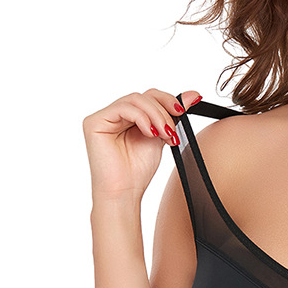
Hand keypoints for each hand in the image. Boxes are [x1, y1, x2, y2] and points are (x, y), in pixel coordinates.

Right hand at [82, 88, 201, 201]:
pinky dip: (141, 118)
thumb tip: (193, 95)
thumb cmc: (138, 170)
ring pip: (135, 100)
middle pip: (143, 96)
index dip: (168, 101)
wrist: (124, 192)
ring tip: (164, 134)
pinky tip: (149, 133)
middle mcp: (115, 114)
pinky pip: (122, 108)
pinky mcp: (94, 122)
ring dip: (156, 115)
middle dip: (163, 111)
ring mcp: (103, 117)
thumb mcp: (163, 136)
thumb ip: (173, 115)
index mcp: (129, 117)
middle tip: (172, 130)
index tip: (184, 111)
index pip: (150, 97)